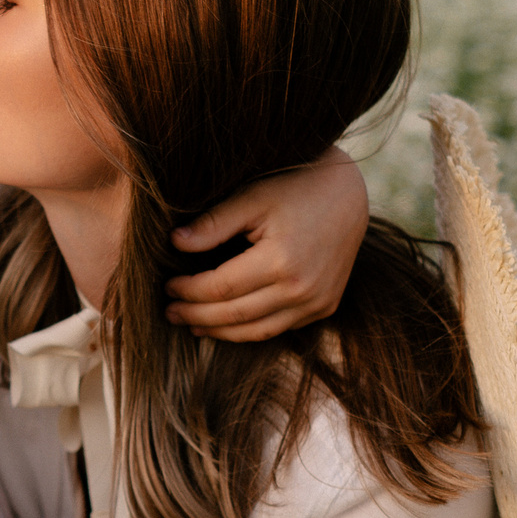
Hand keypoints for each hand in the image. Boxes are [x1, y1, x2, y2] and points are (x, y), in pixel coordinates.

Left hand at [165, 147, 369, 340]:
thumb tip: (175, 243)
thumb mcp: (252, 197)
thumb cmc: (295, 186)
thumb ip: (214, 223)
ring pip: (257, 331)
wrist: (349, 193)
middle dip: (197, 316)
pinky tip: (227, 323)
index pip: (221, 288)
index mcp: (281, 261)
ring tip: (193, 325)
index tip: (167, 286)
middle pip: (235, 315)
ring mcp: (317, 302)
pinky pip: (280, 328)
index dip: (189, 291)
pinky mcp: (325, 306)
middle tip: (170, 312)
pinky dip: (250, 329)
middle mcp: (302, 289)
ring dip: (221, 331)